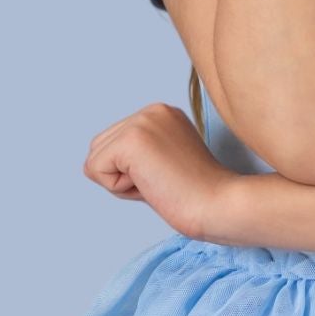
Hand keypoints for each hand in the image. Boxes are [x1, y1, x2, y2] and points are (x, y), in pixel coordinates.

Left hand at [82, 101, 234, 240]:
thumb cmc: (198, 195)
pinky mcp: (131, 140)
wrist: (220, 204)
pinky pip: (95, 170)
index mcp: (162, 113)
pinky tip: (152, 185)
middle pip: (100, 148)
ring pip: (95, 159)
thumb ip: (139, 155)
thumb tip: (98, 165)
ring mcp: (141, 122)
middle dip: (123, 175)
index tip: (170, 176)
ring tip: (158, 183)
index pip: (115, 143)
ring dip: (121, 182)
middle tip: (163, 182)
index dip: (134, 172)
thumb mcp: (165, 162)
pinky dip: (118, 189)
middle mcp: (151, 110)